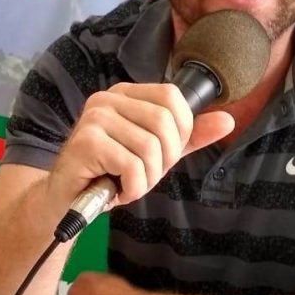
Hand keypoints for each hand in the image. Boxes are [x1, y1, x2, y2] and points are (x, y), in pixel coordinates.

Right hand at [47, 82, 234, 208]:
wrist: (66, 200)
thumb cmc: (109, 173)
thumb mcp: (155, 153)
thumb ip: (187, 137)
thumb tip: (227, 121)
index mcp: (125, 94)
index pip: (173, 98)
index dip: (180, 131)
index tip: (162, 154)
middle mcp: (107, 99)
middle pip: (164, 123)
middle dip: (163, 160)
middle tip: (142, 175)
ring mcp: (94, 118)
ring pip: (150, 148)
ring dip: (146, 179)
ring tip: (126, 183)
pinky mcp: (86, 142)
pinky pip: (132, 166)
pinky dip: (132, 188)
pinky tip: (116, 190)